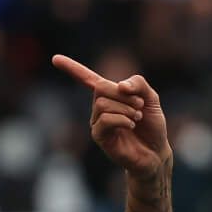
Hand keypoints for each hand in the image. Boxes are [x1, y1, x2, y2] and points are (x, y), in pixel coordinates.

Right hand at [51, 54, 170, 179]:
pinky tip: (131, 125)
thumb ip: (138, 83)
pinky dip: (122, 119)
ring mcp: (97, 122)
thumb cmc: (151, 125)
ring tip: (137, 117)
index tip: (55, 59)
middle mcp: (99, 107)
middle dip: (124, 94)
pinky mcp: (99, 136)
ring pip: (103, 104)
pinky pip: (105, 119)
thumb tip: (120, 85)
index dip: (72, 68)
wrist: (156, 152)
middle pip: (100, 87)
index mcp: (110, 95)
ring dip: (125, 109)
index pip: (87, 78)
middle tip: (140, 106)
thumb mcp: (151, 98)